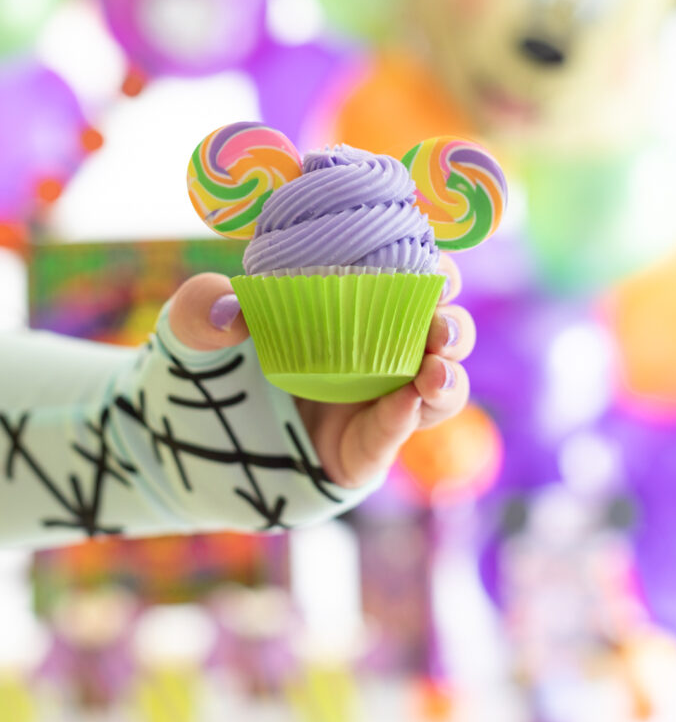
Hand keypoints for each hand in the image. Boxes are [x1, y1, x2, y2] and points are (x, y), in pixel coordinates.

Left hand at [168, 259, 473, 489]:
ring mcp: (372, 406)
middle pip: (439, 337)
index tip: (438, 267)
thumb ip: (202, 308)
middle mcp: (373, 356)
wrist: (177, 448)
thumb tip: (229, 307)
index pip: (410, 284)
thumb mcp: (189, 331)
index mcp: (349, 312)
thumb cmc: (198, 373)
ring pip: (437, 392)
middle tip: (441, 326)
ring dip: (448, 380)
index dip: (436, 274)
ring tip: (434, 374)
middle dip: (453, 328)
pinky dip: (403, 419)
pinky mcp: (361, 454)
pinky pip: (393, 435)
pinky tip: (403, 404)